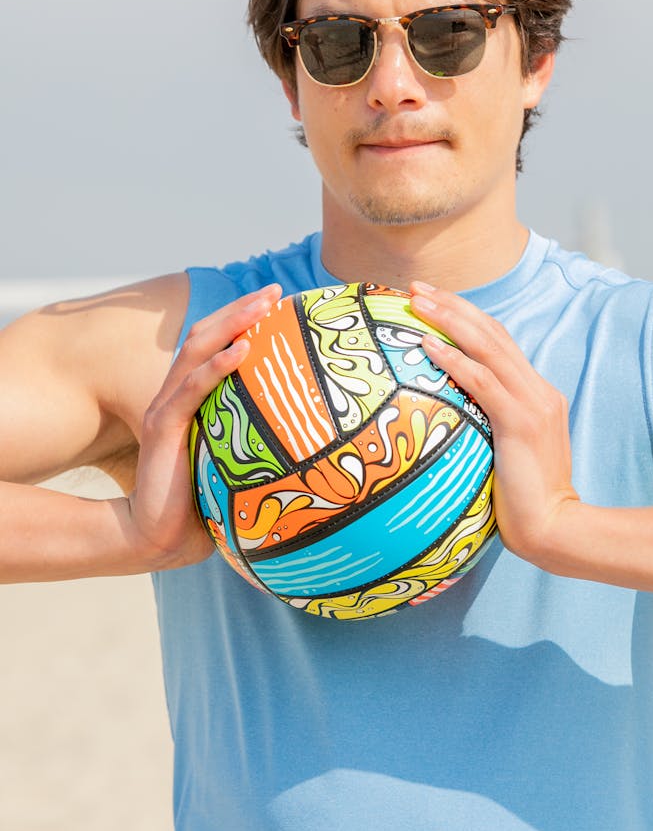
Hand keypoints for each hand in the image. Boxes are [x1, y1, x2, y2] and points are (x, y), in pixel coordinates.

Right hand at [125, 283, 281, 569]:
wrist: (160, 538)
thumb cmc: (203, 505)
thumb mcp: (236, 463)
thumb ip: (258, 442)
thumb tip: (313, 439)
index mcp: (193, 400)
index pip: (217, 346)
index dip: (243, 320)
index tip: (280, 303)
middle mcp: (176, 395)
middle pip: (207, 336)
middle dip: (241, 309)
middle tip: (275, 291)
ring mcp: (167, 408)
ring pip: (198, 351)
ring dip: (232, 324)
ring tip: (262, 306)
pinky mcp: (162, 428)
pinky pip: (191, 389)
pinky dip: (216, 366)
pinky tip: (241, 350)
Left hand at [410, 282, 579, 565]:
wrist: (555, 529)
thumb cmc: (524, 500)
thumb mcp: (509, 452)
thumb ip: (491, 425)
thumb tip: (454, 416)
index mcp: (538, 394)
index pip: (499, 342)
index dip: (467, 317)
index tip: (434, 301)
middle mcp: (539, 390)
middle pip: (492, 334)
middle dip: (453, 305)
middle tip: (418, 286)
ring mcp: (533, 404)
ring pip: (487, 347)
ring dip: (450, 320)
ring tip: (418, 302)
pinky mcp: (521, 423)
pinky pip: (482, 382)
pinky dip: (453, 359)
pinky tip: (427, 346)